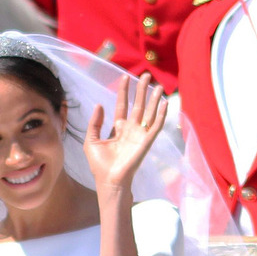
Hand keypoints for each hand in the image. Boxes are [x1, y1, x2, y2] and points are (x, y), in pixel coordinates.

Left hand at [84, 73, 166, 191]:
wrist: (108, 180)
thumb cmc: (99, 164)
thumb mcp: (91, 140)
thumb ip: (94, 123)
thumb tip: (99, 104)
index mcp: (117, 128)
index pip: (122, 105)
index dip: (124, 91)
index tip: (125, 77)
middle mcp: (130, 129)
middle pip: (137, 105)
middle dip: (141, 90)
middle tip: (144, 75)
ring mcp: (139, 135)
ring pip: (148, 112)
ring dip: (153, 99)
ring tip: (158, 85)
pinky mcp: (146, 142)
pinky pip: (156, 125)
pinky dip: (161, 114)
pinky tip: (164, 102)